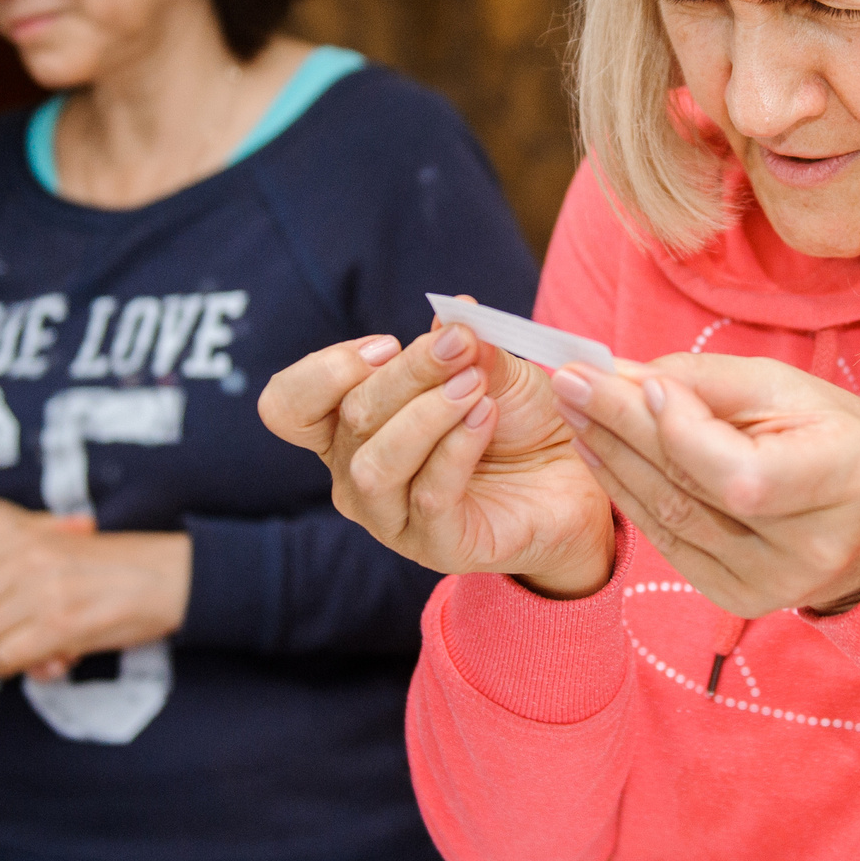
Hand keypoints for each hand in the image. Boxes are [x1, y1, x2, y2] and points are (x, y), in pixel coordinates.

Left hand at [0, 521, 189, 679]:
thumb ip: (17, 562)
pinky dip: (0, 668)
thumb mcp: (62, 547)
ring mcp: (42, 592)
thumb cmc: (120, 566)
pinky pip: (4, 655)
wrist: (172, 576)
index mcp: (25, 536)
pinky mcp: (60, 625)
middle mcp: (27, 560)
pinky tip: (11, 668)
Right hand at [260, 322, 615, 596]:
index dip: (326, 369)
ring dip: (426, 414)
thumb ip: (466, 345)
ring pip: (375, 465)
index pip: (287, 405)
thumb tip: (452, 314)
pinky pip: (429, 496)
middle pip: (349, 418)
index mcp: (348, 429)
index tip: (390, 343)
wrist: (573, 478)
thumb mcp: (491, 368)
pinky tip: (487, 417)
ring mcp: (391, 518)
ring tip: (474, 386)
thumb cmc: (517, 420)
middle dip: (408, 373)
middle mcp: (355, 475)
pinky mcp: (437, 546)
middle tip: (461, 347)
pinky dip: (457, 448)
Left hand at [548, 353, 859, 618]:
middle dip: (620, 427)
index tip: (626, 377)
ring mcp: (772, 584)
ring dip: (612, 459)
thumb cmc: (840, 441)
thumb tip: (627, 375)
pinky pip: (669, 541)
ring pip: (669, 517)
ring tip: (574, 411)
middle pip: (691, 487)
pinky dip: (628, 494)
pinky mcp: (738, 599)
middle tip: (570, 382)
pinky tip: (600, 455)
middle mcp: (809, 547)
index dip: (677, 427)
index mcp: (843, 480)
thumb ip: (710, 383)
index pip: (738, 470)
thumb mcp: (794, 391)